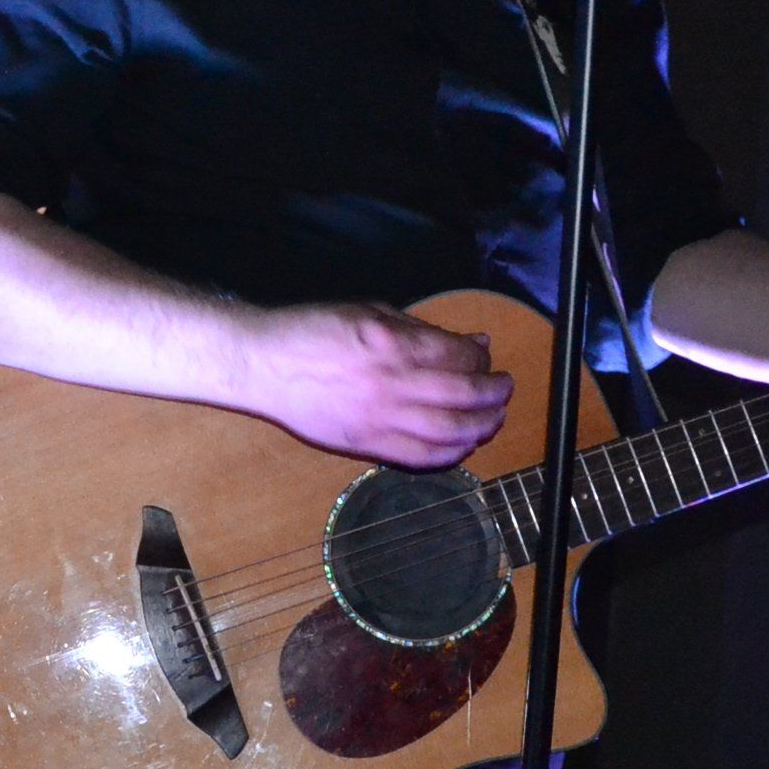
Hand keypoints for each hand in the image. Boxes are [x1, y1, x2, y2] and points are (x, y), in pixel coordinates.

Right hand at [241, 302, 514, 466]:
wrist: (263, 365)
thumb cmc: (313, 330)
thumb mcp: (370, 312)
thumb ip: (421, 329)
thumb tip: (470, 342)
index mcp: (395, 343)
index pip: (461, 357)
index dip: (482, 357)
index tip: (485, 355)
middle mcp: (394, 383)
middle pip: (465, 395)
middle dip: (495, 394)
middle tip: (504, 389)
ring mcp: (381, 418)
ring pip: (450, 431)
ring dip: (481, 426)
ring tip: (492, 419)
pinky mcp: (366, 444)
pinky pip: (420, 457)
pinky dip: (450, 454)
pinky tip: (462, 445)